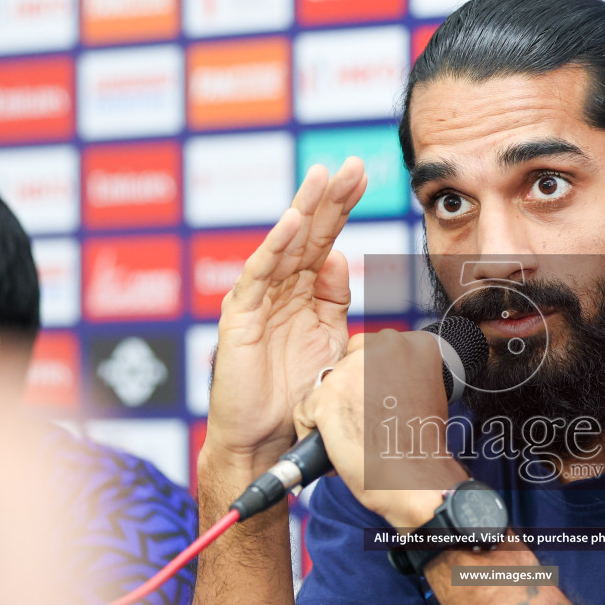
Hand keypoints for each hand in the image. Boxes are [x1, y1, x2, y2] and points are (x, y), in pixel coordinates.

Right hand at [202, 159, 367, 477]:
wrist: (266, 439)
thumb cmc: (294, 396)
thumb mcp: (327, 342)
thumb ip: (335, 301)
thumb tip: (342, 259)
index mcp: (304, 294)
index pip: (327, 240)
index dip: (344, 209)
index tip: (365, 177)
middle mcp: (280, 290)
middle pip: (309, 235)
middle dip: (331, 199)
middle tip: (353, 165)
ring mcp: (258, 300)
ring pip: (284, 246)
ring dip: (304, 210)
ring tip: (322, 178)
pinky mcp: (239, 317)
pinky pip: (259, 276)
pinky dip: (276, 248)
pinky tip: (293, 222)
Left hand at [293, 329, 468, 528]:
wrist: (415, 478)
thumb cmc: (420, 446)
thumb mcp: (422, 392)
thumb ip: (397, 374)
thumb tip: (370, 377)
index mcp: (416, 343)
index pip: (372, 350)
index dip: (371, 382)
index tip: (380, 405)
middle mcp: (385, 346)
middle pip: (347, 362)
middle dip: (349, 391)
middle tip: (366, 423)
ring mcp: (355, 368)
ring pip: (326, 386)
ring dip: (332, 411)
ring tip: (353, 437)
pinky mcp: (328, 394)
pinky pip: (305, 411)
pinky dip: (315, 433)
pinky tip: (336, 448)